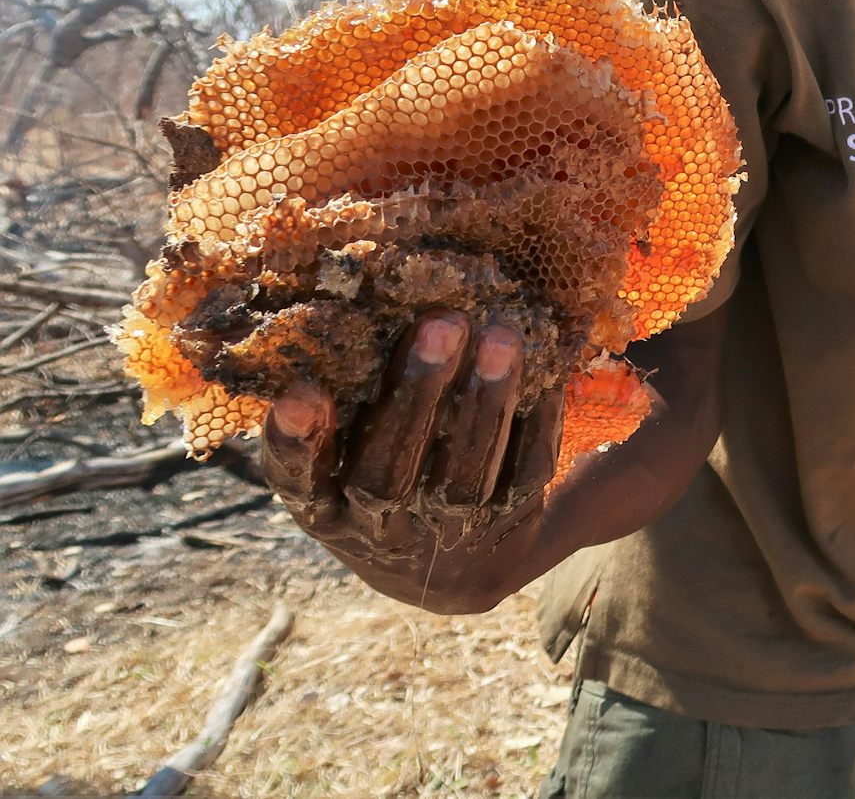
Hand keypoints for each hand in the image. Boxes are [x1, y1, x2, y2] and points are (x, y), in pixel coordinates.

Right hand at [261, 309, 562, 611]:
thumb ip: (347, 399)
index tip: (299, 388)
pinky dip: (536, 425)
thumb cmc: (389, 474)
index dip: (296, 442)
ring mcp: (445, 539)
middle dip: (414, 397)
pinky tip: (545, 375)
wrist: (462, 566)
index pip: (297, 481)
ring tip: (501, 337)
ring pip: (462, 480)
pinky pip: (523, 479)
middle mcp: (379, 532)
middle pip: (386, 477)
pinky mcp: (506, 531)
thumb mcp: (350, 455)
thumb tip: (358, 303)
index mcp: (325, 509)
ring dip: (484, 405)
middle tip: (442, 322)